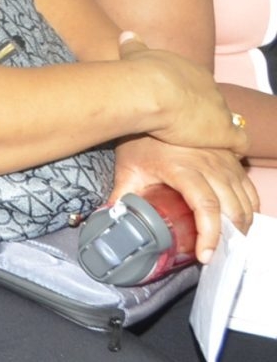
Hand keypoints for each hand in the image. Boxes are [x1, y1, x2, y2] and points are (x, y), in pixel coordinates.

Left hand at [112, 134, 256, 262]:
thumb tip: (112, 221)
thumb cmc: (139, 139)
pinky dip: (249, 205)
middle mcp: (211, 165)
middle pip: (232, 207)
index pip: (206, 207)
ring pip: (245, 198)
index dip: (209, 234)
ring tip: (230, 242)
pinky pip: (248, 185)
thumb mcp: (128, 168)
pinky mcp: (231, 157)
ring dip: (242, 223)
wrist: (155, 105)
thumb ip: (122, 196)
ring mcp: (224, 160)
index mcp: (185, 170)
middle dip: (230, 236)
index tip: (205, 256)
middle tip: (219, 254)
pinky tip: (241, 219)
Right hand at [120, 32, 247, 154]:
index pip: (197, 85)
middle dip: (201, 113)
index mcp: (193, 72)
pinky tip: (220, 153)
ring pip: (226, 121)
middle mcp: (211, 88)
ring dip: (214, 132)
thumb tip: (126, 34)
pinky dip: (233, 148)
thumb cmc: (139, 74)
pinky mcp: (224, 132)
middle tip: (184, 126)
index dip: (187, 96)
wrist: (149, 91)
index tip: (176, 105)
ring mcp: (220, 110)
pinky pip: (239, 142)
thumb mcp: (136, 55)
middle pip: (213, 103)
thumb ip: (133, 46)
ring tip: (200, 143)